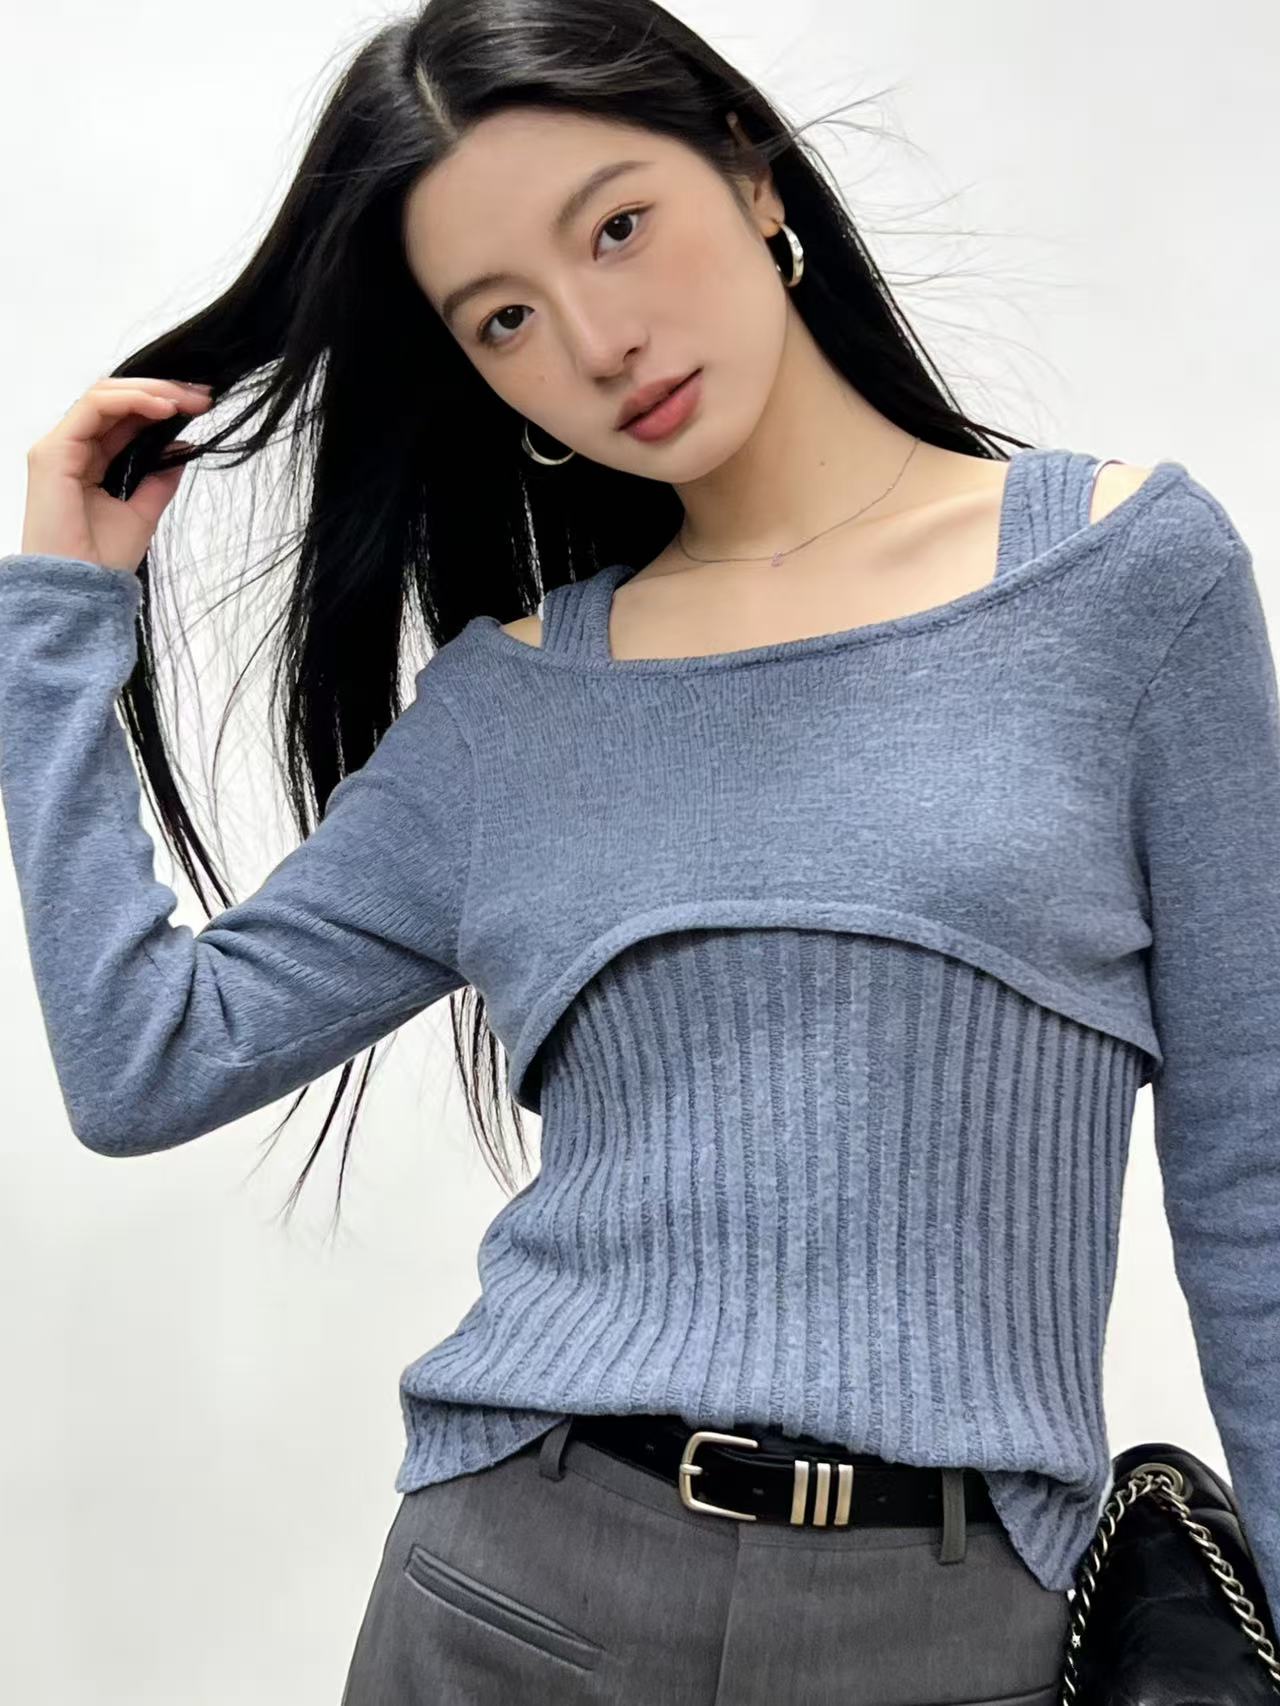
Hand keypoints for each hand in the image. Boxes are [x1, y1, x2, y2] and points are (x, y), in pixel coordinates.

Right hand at [20, 376, 214, 573]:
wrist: (80, 590)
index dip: (164, 405)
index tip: (203, 407)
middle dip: (163, 392)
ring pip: (104, 395)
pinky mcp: (53, 451)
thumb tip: (184, 446)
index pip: (126, 417)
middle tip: (204, 397)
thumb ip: (160, 477)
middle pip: (116, 400)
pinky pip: (93, 408)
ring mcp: (60, 447)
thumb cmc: (102, 560)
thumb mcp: (144, 511)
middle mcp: (73, 449)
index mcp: (91, 461)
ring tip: (188, 400)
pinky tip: (163, 408)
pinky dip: (130, 401)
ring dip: (151, 392)